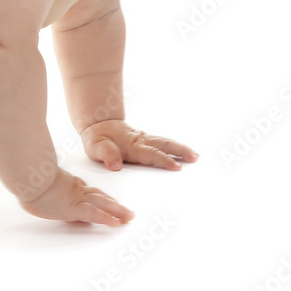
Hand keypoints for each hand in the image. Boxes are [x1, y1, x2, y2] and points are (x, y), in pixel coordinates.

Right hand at [19, 167, 133, 226]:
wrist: (27, 176)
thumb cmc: (25, 175)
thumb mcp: (29, 177)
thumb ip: (33, 179)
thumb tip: (24, 181)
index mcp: (64, 181)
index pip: (85, 189)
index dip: (98, 195)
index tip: (106, 199)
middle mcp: (73, 189)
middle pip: (98, 196)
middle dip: (113, 204)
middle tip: (126, 211)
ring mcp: (75, 198)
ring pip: (101, 204)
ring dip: (117, 211)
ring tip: (129, 217)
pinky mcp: (74, 208)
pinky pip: (94, 214)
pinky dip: (106, 218)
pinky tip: (116, 223)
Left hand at [81, 120, 198, 170]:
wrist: (97, 124)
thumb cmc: (97, 137)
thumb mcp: (96, 146)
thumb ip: (106, 154)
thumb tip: (115, 165)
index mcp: (131, 145)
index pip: (150, 154)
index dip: (164, 160)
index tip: (176, 166)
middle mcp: (141, 141)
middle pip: (163, 145)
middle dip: (180, 151)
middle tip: (194, 158)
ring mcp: (144, 139)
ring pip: (165, 143)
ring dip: (180, 148)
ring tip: (195, 156)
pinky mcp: (145, 140)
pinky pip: (161, 143)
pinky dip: (174, 146)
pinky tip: (183, 151)